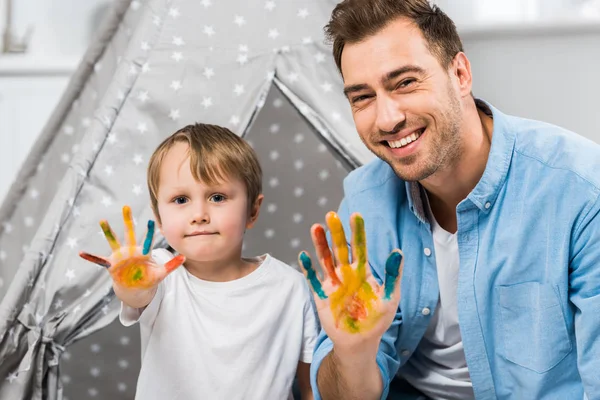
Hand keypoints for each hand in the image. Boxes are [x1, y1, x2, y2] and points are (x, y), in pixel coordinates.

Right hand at [79, 205, 184, 288]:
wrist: (136, 288)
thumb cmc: (148, 278)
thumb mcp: (161, 273)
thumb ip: (172, 265)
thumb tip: (185, 256)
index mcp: (143, 253)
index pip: (147, 240)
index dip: (149, 232)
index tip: (151, 220)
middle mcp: (131, 251)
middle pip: (129, 233)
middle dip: (128, 221)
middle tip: (126, 206)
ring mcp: (120, 257)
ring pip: (114, 241)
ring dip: (108, 232)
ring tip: (103, 220)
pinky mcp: (112, 265)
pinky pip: (99, 261)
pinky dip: (91, 257)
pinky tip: (81, 253)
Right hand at [299, 212, 402, 342]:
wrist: (360, 342)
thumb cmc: (378, 320)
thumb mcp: (390, 297)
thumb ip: (394, 275)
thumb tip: (398, 251)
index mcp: (362, 271)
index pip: (359, 247)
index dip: (357, 231)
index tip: (356, 215)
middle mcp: (346, 273)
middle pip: (339, 248)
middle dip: (335, 232)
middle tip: (331, 215)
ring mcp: (332, 283)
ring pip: (324, 259)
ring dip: (319, 244)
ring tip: (316, 227)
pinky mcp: (322, 296)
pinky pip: (313, 280)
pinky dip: (308, 269)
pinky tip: (303, 255)